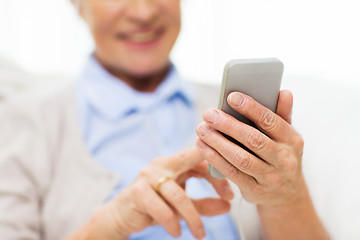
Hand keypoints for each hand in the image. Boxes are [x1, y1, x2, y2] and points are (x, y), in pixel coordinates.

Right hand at [82, 148, 232, 239]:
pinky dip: (172, 223)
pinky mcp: (138, 193)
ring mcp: (148, 177)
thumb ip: (204, 203)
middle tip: (229, 197)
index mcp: (174, 162)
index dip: (218, 172)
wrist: (121, 214)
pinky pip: (162, 209)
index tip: (230, 193)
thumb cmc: (153, 204)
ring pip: (179, 195)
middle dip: (213, 177)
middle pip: (192, 161)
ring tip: (200, 234)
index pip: (200, 157)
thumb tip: (228, 206)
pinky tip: (177, 232)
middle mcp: (162, 164)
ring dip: (194, 217)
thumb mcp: (181, 203)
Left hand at [196, 90, 304, 207]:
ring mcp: (270, 177)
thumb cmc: (281, 156)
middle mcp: (284, 159)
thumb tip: (284, 92)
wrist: (287, 195)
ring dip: (217, 142)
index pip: (271, 121)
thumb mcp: (287, 137)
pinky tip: (202, 146)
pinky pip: (232, 173)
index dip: (251, 108)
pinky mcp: (254, 190)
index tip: (231, 96)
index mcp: (293, 140)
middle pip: (253, 139)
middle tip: (208, 114)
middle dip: (228, 125)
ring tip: (202, 129)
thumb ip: (283, 114)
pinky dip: (214, 158)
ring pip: (240, 158)